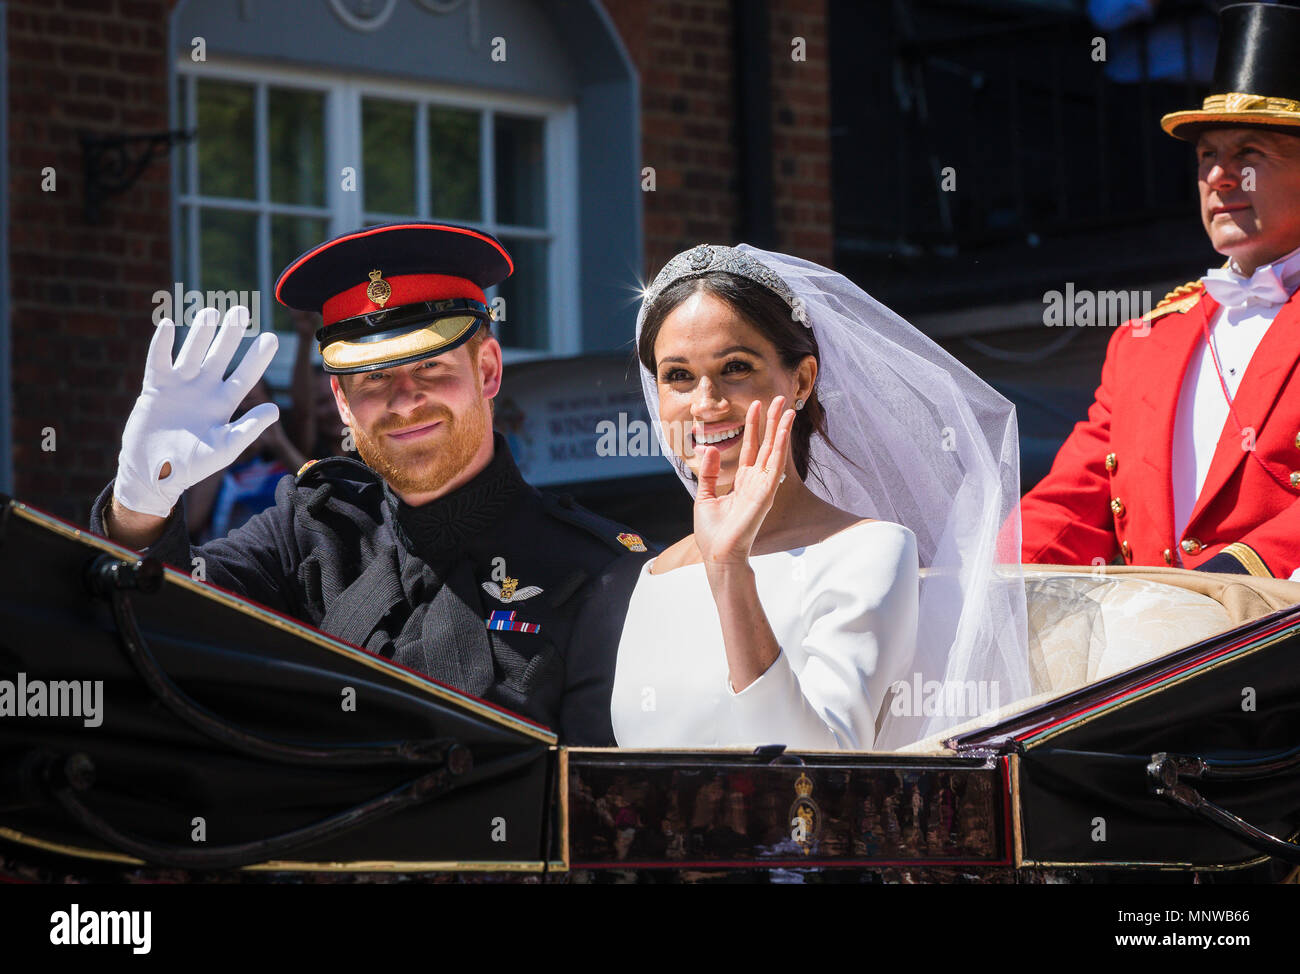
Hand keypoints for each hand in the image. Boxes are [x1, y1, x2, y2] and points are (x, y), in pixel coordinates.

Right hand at [114, 306, 279, 517]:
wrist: (154, 472)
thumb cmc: (193, 465)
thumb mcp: (225, 449)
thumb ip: (247, 429)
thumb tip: (274, 410)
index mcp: (224, 403)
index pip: (245, 375)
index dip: (257, 358)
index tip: (271, 338)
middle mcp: (204, 389)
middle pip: (220, 355)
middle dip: (230, 333)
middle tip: (241, 309)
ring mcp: (180, 386)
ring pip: (192, 352)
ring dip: (200, 333)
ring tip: (210, 312)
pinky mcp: (155, 387)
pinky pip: (158, 361)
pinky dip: (162, 344)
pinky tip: (168, 326)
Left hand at [693, 396, 795, 570]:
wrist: (718, 554)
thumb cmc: (713, 532)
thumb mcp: (705, 496)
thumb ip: (710, 473)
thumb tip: (710, 448)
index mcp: (744, 481)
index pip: (752, 447)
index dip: (754, 426)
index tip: (756, 405)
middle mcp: (757, 481)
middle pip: (768, 444)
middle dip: (773, 421)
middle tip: (779, 398)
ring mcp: (764, 487)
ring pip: (775, 451)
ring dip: (782, 428)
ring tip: (788, 407)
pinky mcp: (766, 494)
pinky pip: (775, 465)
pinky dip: (780, 445)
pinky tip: (783, 429)